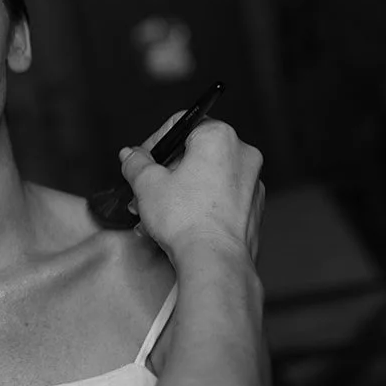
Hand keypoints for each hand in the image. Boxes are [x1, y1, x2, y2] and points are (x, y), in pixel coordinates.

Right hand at [119, 113, 264, 259]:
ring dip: (180, 191)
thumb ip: (136, 163)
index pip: (180, 125)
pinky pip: (221, 197)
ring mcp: (253, 183)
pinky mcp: (254, 209)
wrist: (215, 261)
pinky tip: (180, 224)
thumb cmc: (185, 219)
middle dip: (166, 173)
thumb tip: (131, 155)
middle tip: (145, 192)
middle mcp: (243, 154)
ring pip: (207, 177)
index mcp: (220, 137)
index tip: (140, 163)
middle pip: (194, 153)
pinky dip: (201, 204)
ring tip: (156, 214)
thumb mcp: (146, 184)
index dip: (154, 143)